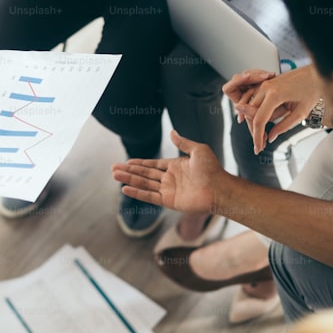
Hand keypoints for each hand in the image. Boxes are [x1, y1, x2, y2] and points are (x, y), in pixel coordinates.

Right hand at [112, 131, 227, 213]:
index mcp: (175, 166)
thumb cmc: (212, 169)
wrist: (219, 188)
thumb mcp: (198, 150)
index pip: (153, 165)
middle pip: (144, 174)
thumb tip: (172, 132)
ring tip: (115, 175)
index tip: (127, 162)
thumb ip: (183, 142)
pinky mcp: (169, 201)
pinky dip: (137, 193)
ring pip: (144, 184)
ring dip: (129, 180)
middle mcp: (170, 178)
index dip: (139, 164)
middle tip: (113, 168)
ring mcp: (168, 190)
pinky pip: (149, 196)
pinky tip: (125, 189)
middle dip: (129, 171)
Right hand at [230, 65, 319, 153]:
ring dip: (257, 121)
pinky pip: (257, 101)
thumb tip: (271, 137)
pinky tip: (267, 122)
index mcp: (274, 94)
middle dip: (255, 130)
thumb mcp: (300, 112)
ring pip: (252, 108)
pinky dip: (259, 113)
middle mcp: (266, 88)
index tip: (258, 147)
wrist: (315, 72)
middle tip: (261, 145)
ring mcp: (265, 84)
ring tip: (266, 135)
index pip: (259, 120)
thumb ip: (283, 126)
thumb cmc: (312, 88)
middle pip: (252, 114)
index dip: (257, 136)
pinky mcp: (266, 84)